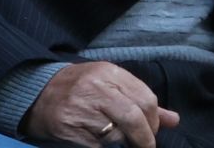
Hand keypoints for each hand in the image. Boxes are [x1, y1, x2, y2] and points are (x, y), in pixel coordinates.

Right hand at [24, 61, 180, 147]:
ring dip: (123, 142)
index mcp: (109, 72)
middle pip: (134, 118)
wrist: (39, 94)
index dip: (155, 120)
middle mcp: (97, 88)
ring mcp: (83, 109)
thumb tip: (174, 120)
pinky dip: (106, 147)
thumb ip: (142, 100)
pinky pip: (99, 146)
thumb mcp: (111, 84)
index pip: (146, 99)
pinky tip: (100, 141)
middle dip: (145, 138)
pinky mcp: (71, 129)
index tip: (153, 130)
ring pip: (117, 135)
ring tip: (117, 138)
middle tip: (146, 145)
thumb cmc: (82, 88)